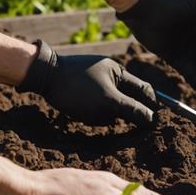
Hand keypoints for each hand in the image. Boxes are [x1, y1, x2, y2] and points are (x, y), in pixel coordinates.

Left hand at [17, 41, 157, 124]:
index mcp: (119, 72)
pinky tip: (79, 112)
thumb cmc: (77, 87)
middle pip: (126, 98)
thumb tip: (151, 118)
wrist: (41, 75)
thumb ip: (131, 109)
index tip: (154, 122)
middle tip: (111, 120)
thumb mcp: (108, 101)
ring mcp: (94, 79)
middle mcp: (108, 73)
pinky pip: (93, 104)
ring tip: (88, 115)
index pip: (144, 89)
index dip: (151, 106)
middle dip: (119, 112)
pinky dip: (90, 111)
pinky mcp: (80, 86)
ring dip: (102, 114)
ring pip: (108, 104)